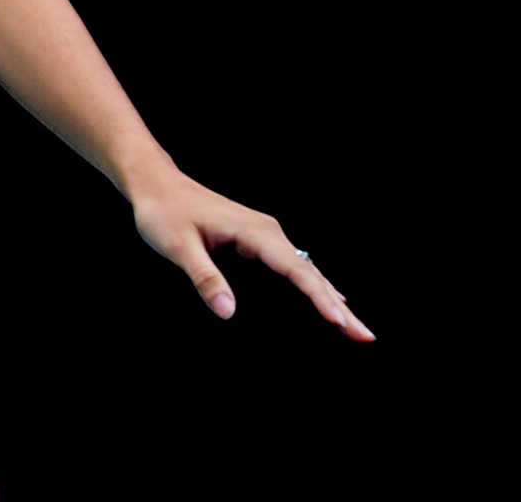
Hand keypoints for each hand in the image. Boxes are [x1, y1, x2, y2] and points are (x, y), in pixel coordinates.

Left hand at [129, 169, 375, 340]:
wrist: (155, 184)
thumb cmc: (164, 212)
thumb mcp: (178, 246)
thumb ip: (205, 278)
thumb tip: (229, 312)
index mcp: (254, 232)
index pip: (295, 269)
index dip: (319, 297)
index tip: (339, 321)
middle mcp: (267, 230)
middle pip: (311, 272)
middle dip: (338, 305)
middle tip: (365, 335)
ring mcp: (265, 234)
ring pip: (306, 269)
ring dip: (330, 297)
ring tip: (355, 327)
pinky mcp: (257, 239)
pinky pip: (294, 265)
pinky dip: (314, 285)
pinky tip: (330, 299)